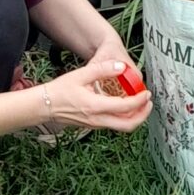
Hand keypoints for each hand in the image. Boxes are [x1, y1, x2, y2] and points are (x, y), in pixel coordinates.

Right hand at [34, 51, 152, 133]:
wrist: (44, 106)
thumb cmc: (60, 90)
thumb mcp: (81, 74)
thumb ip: (103, 70)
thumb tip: (121, 66)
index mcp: (96, 106)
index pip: (125, 107)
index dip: (140, 101)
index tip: (147, 93)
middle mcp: (97, 119)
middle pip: (128, 126)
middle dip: (143, 116)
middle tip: (149, 103)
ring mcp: (95, 125)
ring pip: (121, 127)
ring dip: (134, 118)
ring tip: (141, 105)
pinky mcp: (93, 125)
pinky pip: (113, 125)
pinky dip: (124, 118)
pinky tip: (125, 107)